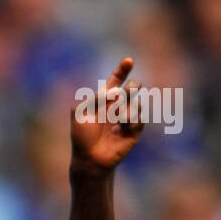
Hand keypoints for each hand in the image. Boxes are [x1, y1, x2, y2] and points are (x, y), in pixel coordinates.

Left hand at [70, 57, 144, 176]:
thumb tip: (113, 92)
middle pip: (133, 87)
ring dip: (127, 108)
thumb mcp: (81, 113)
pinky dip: (131, 120)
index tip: (128, 61)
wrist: (89, 158)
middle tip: (128, 92)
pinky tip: (123, 127)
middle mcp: (118, 106)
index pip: (116, 80)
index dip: (122, 70)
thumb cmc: (82, 137)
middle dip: (133, 87)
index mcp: (105, 99)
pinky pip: (139, 118)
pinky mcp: (133, 131)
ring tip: (117, 118)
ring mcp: (127, 118)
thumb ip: (93, 98)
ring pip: (137, 103)